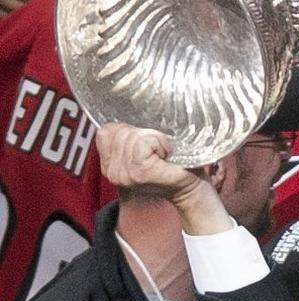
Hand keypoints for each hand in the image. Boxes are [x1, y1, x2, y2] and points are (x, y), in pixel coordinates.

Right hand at [97, 124, 231, 233]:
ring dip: (154, 139)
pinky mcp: (139, 172)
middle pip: (120, 131)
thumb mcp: (140, 149)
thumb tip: (122, 112)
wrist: (191, 188)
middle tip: (158, 152)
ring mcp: (124, 174)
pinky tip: (166, 155)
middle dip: (144, 134)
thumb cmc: (172, 166)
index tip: (147, 146)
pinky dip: (159, 142)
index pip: (106, 131)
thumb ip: (125, 137)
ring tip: (163, 155)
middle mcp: (112, 172)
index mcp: (109, 165)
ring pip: (132, 135)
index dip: (130, 131)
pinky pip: (143, 141)